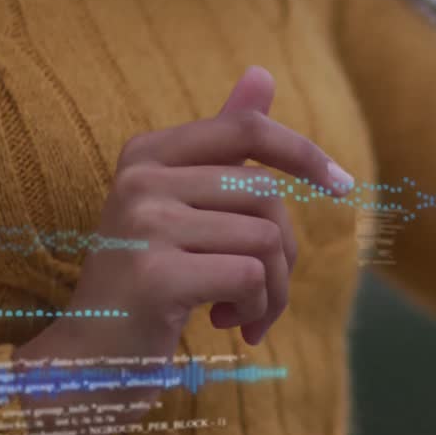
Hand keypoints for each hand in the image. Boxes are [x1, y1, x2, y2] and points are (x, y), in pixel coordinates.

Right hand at [16, 66, 352, 369]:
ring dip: (274, 291)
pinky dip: (258, 309)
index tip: (343, 186)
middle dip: (285, 252)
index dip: (304, 153)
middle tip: (266, 293)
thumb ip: (223, 148)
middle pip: (266, 195)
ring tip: (245, 314)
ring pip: (265, 240)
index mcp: (148, 153)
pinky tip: (229, 326)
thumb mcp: (183, 207)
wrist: (92, 360)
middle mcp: (140, 179)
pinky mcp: (155, 276)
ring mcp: (144, 225)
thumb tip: (262, 74)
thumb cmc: (150, 281)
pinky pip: (250, 277)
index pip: (247, 129)